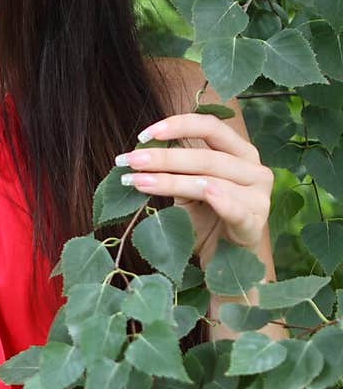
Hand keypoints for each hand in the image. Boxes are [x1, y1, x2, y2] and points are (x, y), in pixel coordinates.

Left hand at [115, 111, 273, 268]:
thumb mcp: (188, 192)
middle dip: (164, 157)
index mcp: (240, 153)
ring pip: (212, 181)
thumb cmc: (208, 222)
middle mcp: (254, 170)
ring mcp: (259, 197)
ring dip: (171, 181)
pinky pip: (237, 210)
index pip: (211, 127)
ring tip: (139, 182)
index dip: (178, 125)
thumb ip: (175, 172)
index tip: (145, 135)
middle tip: (130, 160)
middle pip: (206, 156)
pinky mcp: (255, 224)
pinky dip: (221, 201)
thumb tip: (138, 155)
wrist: (228, 263)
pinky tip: (205, 193)